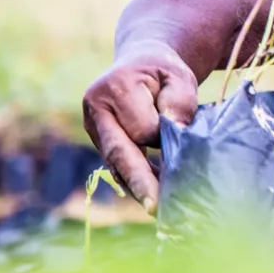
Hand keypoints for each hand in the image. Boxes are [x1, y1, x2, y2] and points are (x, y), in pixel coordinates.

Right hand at [82, 42, 197, 212]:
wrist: (140, 64)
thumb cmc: (163, 73)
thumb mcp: (179, 78)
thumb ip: (179, 102)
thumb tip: (174, 132)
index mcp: (115, 88)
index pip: (141, 128)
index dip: (163, 137)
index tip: (180, 135)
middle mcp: (95, 110)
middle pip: (119, 152)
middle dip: (139, 182)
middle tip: (155, 207)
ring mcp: (93, 128)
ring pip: (116, 165)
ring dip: (138, 187)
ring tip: (160, 208)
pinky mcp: (99, 142)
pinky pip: (117, 167)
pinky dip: (135, 182)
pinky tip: (154, 194)